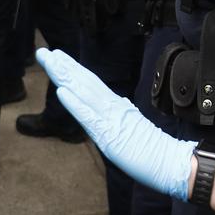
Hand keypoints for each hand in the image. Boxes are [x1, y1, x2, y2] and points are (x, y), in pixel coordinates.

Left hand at [37, 48, 195, 200]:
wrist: (171, 162)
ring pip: (83, 92)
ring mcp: (110, 118)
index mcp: (116, 106)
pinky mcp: (110, 135)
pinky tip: (62, 92)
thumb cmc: (152, 149)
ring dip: (65, 76)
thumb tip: (120, 102)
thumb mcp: (133, 127)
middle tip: (44, 53)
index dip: (73, 69)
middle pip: (84, 82)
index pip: (91, 83)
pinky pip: (89, 117)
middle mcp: (112, 106)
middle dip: (63, 67)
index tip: (57, 57)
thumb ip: (124, 113)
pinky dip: (75, 104)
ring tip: (50, 62)